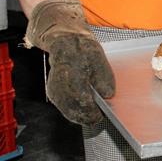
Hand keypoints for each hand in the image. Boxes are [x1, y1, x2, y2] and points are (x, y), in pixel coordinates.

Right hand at [24, 0, 114, 125]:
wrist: (64, 42)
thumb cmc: (83, 49)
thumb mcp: (99, 59)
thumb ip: (105, 78)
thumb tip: (108, 95)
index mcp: (74, 75)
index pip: (83, 102)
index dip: (94, 112)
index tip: (102, 115)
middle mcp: (61, 85)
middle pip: (74, 110)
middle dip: (87, 116)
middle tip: (98, 118)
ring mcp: (54, 90)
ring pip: (68, 111)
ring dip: (80, 116)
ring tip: (92, 116)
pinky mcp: (52, 92)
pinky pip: (63, 106)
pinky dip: (73, 111)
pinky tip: (82, 111)